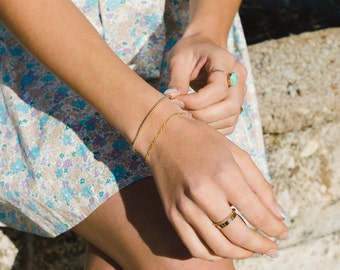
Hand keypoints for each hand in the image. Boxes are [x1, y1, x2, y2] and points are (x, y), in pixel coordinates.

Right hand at [148, 115, 287, 259]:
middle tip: (273, 249)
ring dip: (241, 254)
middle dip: (262, 247)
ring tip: (253, 251)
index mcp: (225, 174)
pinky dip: (214, 254)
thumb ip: (260, 186)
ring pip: (218, 246)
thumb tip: (280, 215)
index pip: (257, 214)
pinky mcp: (172, 214)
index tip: (283, 233)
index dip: (274, 228)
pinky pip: (194, 246)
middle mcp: (204, 194)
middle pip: (239, 235)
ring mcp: (185, 206)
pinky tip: (226, 248)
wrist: (164, 136)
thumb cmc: (204, 141)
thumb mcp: (238, 155)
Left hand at [165, 34, 246, 134]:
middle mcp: (239, 78)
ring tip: (186, 118)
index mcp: (225, 61)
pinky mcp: (236, 104)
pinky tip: (196, 123)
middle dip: (203, 115)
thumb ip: (177, 79)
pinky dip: (213, 128)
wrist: (203, 47)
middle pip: (230, 106)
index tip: (177, 101)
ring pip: (231, 117)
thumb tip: (171, 99)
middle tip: (181, 113)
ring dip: (207, 124)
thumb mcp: (179, 58)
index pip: (218, 88)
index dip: (197, 100)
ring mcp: (241, 93)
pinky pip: (229, 124)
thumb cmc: (190, 51)